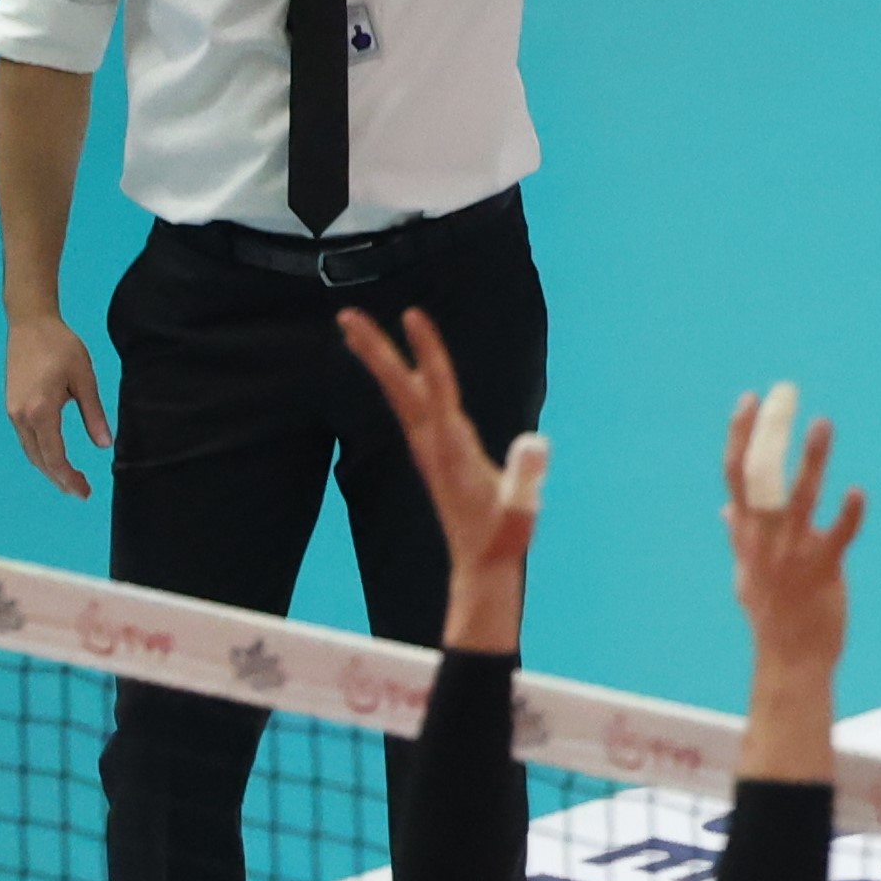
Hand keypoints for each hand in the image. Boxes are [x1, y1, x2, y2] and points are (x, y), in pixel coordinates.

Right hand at [5, 315, 109, 497]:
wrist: (30, 323)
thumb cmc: (61, 347)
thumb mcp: (85, 379)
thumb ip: (94, 414)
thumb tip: (105, 445)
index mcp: (41, 411)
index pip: (54, 457)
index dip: (69, 478)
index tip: (84, 492)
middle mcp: (21, 415)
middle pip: (40, 459)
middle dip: (60, 479)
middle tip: (81, 493)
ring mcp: (13, 411)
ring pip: (31, 451)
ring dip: (49, 468)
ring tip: (71, 481)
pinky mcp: (12, 405)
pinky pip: (26, 438)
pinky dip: (41, 453)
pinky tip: (56, 459)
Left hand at [338, 307, 540, 588]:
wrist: (481, 564)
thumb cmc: (503, 537)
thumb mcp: (521, 511)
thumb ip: (526, 477)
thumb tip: (534, 443)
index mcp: (452, 449)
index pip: (437, 390)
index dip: (427, 352)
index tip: (413, 316)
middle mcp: (432, 443)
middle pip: (399, 387)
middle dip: (376, 350)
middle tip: (346, 316)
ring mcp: (429, 448)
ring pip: (398, 394)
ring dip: (378, 361)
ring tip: (354, 331)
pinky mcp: (434, 452)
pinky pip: (409, 406)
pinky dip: (396, 381)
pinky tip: (392, 372)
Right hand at [722, 386, 861, 674]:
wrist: (791, 659)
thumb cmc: (772, 615)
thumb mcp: (746, 573)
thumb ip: (739, 536)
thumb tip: (725, 508)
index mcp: (747, 533)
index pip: (736, 474)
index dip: (740, 435)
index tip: (750, 400)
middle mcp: (763, 538)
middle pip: (760, 474)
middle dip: (770, 432)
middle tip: (785, 394)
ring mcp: (790, 555)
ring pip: (798, 498)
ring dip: (810, 459)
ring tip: (823, 424)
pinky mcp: (822, 572)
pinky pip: (836, 537)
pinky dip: (847, 514)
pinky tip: (859, 491)